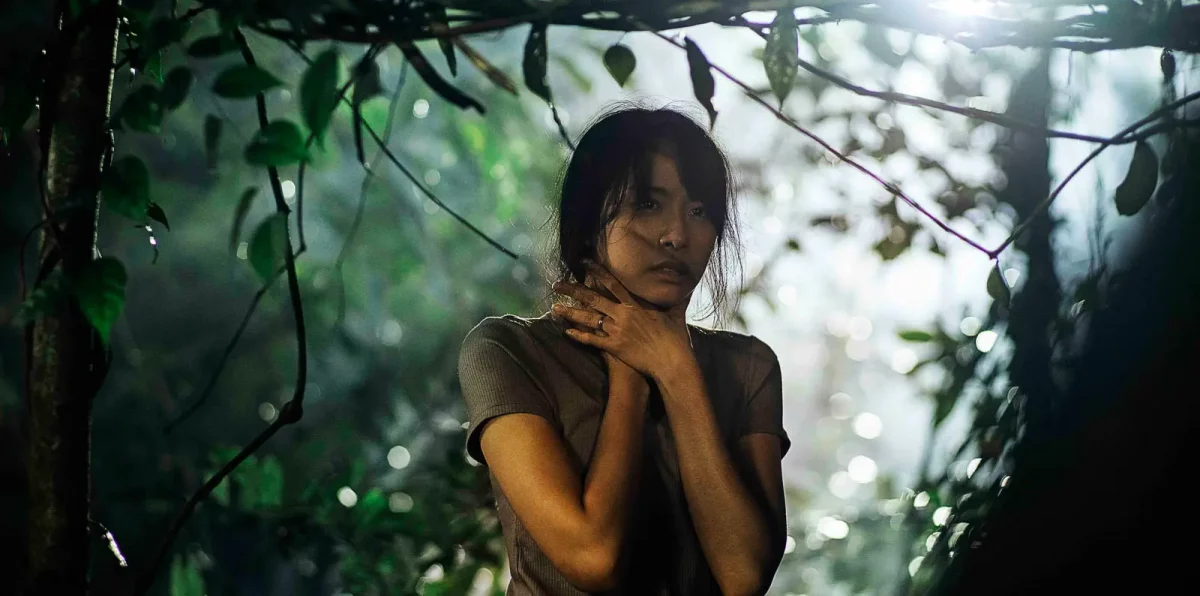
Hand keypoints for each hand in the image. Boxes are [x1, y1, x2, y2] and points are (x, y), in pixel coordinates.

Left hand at [552, 262, 694, 380]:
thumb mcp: (676, 315)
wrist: (671, 360)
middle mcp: (622, 314)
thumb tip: (687, 287)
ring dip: (570, 313)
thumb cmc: (675, 338)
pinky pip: (592, 340)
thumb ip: (678, 300)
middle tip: (557, 285)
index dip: (597, 272)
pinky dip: (579, 336)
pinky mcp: (614, 347)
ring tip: (554, 307)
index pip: (612, 283)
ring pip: (588, 318)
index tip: (584, 263)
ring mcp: (616, 331)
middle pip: (593, 298)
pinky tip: (566, 332)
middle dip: (573, 291)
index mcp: (635, 304)